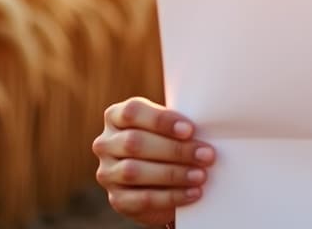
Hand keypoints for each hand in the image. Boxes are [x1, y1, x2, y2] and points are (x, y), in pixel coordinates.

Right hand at [92, 97, 215, 226]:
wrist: (162, 184)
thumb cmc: (169, 144)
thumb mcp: (170, 130)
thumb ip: (178, 126)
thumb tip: (205, 128)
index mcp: (116, 117)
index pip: (132, 112)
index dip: (161, 120)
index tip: (189, 130)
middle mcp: (106, 143)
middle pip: (134, 142)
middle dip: (174, 149)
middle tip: (206, 155)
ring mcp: (108, 172)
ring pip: (134, 171)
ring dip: (173, 173)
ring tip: (200, 175)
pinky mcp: (116, 199)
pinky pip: (142, 199)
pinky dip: (171, 196)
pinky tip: (192, 193)